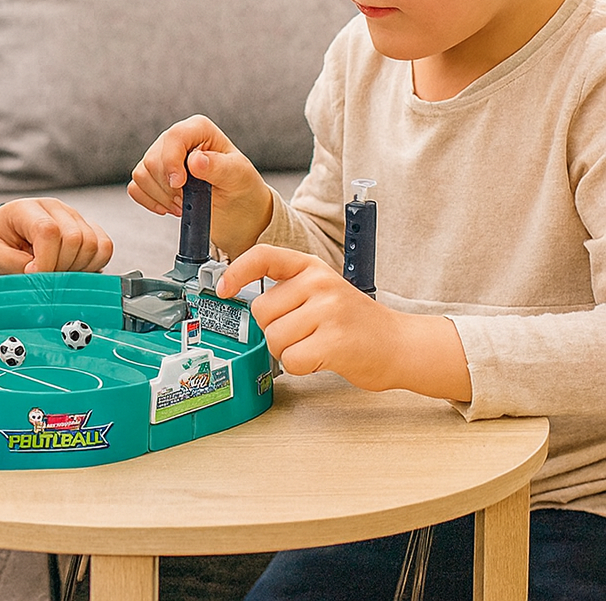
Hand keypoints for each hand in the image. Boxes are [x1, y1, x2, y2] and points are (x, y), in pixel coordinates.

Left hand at [0, 198, 112, 275]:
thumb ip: (11, 264)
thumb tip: (38, 276)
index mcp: (27, 209)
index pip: (48, 231)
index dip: (45, 260)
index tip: (33, 275)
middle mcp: (54, 208)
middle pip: (75, 238)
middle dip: (61, 268)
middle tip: (44, 277)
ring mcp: (73, 217)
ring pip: (94, 244)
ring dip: (78, 268)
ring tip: (56, 273)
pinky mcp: (86, 229)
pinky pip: (105, 247)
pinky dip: (94, 264)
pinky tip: (73, 270)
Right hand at [128, 114, 272, 257]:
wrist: (236, 207)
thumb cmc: (240, 186)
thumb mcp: (238, 176)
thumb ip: (218, 167)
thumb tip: (195, 160)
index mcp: (198, 129)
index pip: (174, 137)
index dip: (172, 162)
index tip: (181, 184)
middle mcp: (176, 139)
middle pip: (153, 159)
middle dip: (169, 187)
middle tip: (190, 200)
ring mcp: (161, 157)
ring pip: (142, 174)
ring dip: (161, 196)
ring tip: (183, 205)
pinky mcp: (152, 175)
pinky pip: (135, 187)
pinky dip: (149, 201)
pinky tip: (169, 207)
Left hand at [218, 243, 471, 400]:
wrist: (401, 344)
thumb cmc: (355, 322)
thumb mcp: (323, 291)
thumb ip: (289, 291)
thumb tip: (241, 299)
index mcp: (311, 267)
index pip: (264, 256)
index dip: (237, 271)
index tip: (221, 288)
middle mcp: (319, 283)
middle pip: (261, 311)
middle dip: (274, 329)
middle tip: (303, 333)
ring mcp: (329, 311)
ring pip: (274, 338)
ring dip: (288, 351)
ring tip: (316, 345)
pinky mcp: (335, 341)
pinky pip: (292, 360)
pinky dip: (302, 367)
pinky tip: (323, 359)